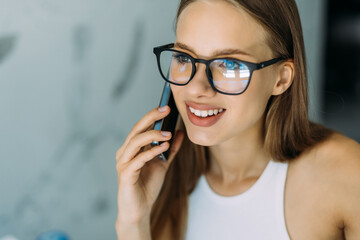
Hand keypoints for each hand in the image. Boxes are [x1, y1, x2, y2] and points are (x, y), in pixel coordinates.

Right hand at [115, 105, 183, 229]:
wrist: (139, 210)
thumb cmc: (147, 186)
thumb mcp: (163, 164)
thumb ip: (170, 149)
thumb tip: (179, 132)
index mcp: (131, 148)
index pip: (140, 127)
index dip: (152, 115)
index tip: (166, 106)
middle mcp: (124, 152)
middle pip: (136, 129)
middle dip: (151, 117)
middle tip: (166, 110)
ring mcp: (123, 163)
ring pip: (135, 141)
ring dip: (153, 135)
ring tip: (168, 134)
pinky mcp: (125, 174)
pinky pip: (138, 159)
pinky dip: (152, 152)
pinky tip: (164, 148)